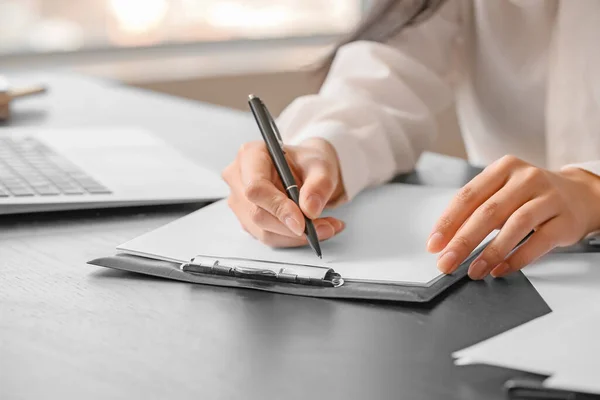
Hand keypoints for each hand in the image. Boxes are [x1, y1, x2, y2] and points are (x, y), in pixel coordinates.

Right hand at [222, 138, 345, 246]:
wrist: (306, 170)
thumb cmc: (307, 162)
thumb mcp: (321, 165)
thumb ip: (319, 184)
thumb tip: (310, 209)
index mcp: (251, 154)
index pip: (256, 187)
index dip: (278, 207)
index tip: (302, 222)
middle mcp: (239, 177)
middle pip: (258, 213)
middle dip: (292, 226)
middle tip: (324, 227)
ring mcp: (240, 201)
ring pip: (263, 230)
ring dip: (296, 236)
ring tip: (326, 227)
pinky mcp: (247, 220)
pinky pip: (269, 236)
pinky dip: (293, 238)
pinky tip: (314, 229)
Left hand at [426, 155, 599, 279]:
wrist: (580, 195)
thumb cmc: (529, 196)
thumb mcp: (501, 193)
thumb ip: (475, 211)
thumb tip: (445, 241)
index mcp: (502, 169)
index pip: (468, 196)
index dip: (448, 222)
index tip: (434, 244)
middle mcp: (526, 179)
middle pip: (488, 212)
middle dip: (463, 241)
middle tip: (447, 262)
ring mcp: (548, 198)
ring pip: (514, 225)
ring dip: (490, 252)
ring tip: (474, 271)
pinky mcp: (565, 220)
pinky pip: (538, 242)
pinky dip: (517, 258)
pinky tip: (500, 269)